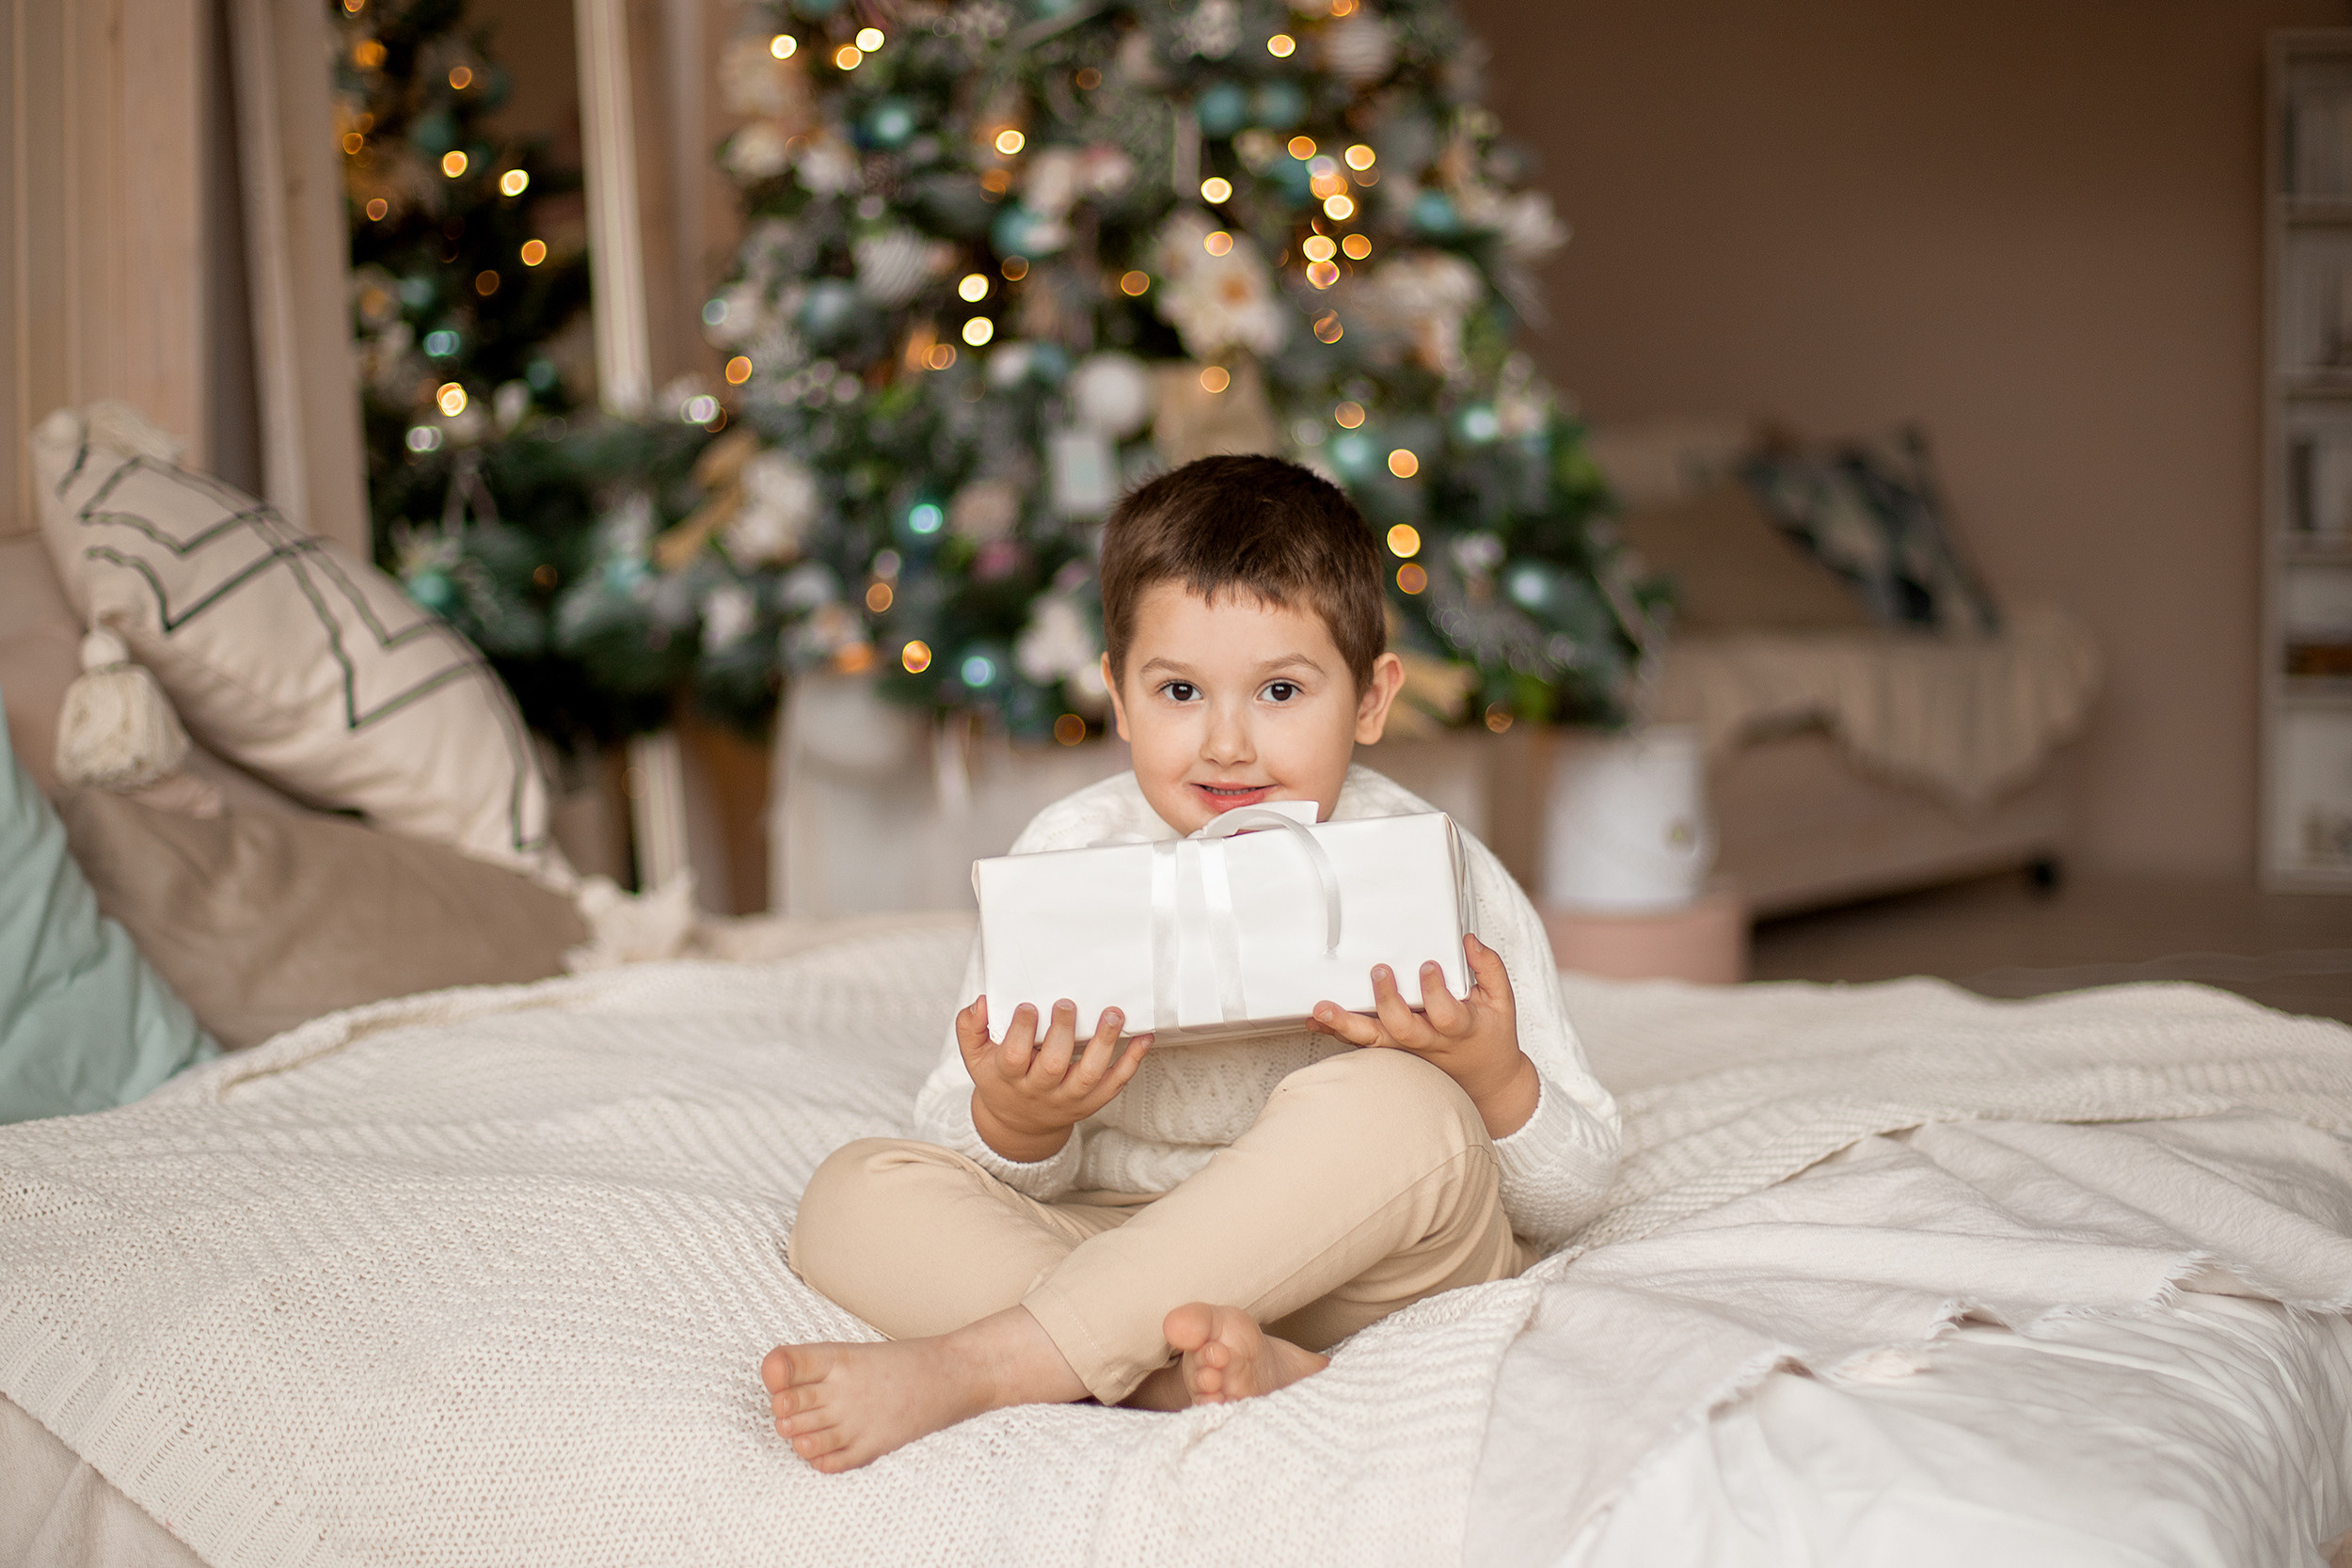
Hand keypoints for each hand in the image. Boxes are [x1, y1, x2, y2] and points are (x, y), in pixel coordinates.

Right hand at [957, 996, 1149, 1163]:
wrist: (1019, 1124)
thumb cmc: (1000, 1079)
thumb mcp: (975, 1057)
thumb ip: (970, 1028)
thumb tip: (981, 1002)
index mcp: (1009, 1077)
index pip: (1014, 1056)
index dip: (1021, 1031)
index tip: (1029, 1006)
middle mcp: (1039, 1091)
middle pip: (1053, 1066)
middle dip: (1063, 1033)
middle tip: (1067, 1004)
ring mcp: (1068, 1099)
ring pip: (1089, 1075)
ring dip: (1104, 1043)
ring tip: (1113, 1014)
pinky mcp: (1091, 1102)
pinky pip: (1115, 1084)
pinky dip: (1132, 1061)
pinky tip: (1143, 1038)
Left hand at [1307, 933, 1539, 1138]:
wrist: (1485, 1082)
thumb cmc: (1489, 1035)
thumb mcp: (1502, 1001)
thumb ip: (1488, 968)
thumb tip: (1469, 940)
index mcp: (1460, 1028)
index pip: (1447, 1013)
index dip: (1436, 991)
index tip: (1428, 965)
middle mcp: (1429, 1042)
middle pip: (1403, 1030)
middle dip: (1388, 1002)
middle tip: (1379, 971)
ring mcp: (1406, 1051)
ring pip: (1374, 1042)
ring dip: (1346, 1025)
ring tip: (1323, 1008)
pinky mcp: (1391, 1052)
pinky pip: (1361, 1045)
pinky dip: (1337, 1032)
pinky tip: (1317, 1020)